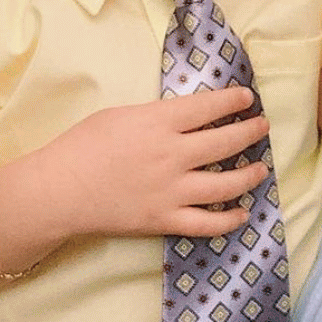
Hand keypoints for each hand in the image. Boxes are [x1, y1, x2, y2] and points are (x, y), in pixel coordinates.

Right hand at [38, 88, 272, 241]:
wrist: (59, 190)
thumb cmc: (81, 145)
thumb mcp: (120, 115)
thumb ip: (156, 117)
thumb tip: (183, 120)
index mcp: (159, 122)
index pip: (209, 107)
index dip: (233, 100)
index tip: (246, 98)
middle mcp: (173, 155)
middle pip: (226, 142)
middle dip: (250, 132)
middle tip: (262, 127)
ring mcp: (172, 191)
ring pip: (226, 184)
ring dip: (249, 175)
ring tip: (260, 169)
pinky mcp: (165, 220)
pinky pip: (207, 223)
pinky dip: (229, 220)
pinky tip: (241, 213)